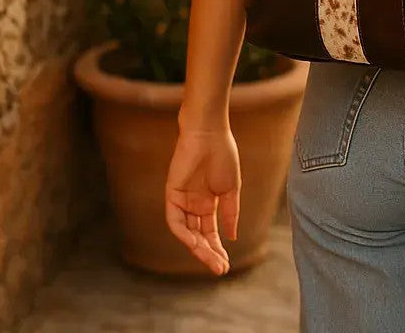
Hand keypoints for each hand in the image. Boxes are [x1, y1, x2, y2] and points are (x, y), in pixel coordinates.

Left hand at [165, 126, 240, 275]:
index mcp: (209, 202)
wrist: (210, 134)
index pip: (211, 232)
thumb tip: (232, 237)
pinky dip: (184, 234)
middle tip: (220, 269)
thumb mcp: (231, 189)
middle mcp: (194, 205)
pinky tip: (196, 244)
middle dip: (209, 253)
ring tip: (212, 260)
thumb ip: (230, 213)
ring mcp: (183, 201)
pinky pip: (175, 221)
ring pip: (188, 233)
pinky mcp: (172, 194)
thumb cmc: (223, 155)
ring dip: (198, 248)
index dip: (218, 248)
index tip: (226, 264)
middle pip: (199, 236)